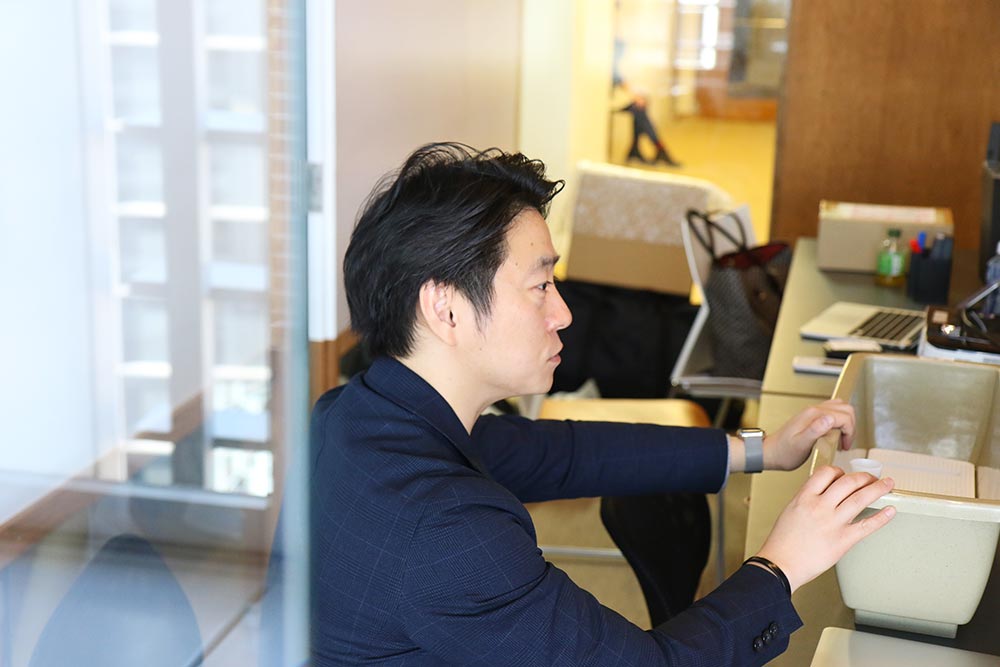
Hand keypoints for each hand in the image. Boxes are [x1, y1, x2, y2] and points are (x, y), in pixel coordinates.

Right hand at [755, 466, 895, 592]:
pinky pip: (866, 525)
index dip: (839, 471)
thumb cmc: (782, 542)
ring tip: (887, 485)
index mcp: (804, 497)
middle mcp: (820, 506)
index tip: (845, 475)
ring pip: (860, 498)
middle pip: (848, 482)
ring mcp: (833, 522)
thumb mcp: (790, 511)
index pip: (826, 473)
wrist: (781, 564)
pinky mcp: (843, 540)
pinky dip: (881, 517)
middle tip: (872, 478)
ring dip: (878, 489)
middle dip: (864, 477)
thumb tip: (824, 495)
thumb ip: (807, 500)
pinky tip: (889, 511)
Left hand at [764, 399, 854, 470]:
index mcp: (814, 415)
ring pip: (841, 408)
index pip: (844, 416)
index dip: (850, 432)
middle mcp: (814, 410)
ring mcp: (813, 412)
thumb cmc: (784, 452)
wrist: (771, 452)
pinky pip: (833, 413)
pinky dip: (840, 422)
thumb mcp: (801, 445)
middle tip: (845, 442)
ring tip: (842, 439)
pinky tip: (834, 435)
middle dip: (851, 426)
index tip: (845, 445)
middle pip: (845, 408)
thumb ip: (815, 430)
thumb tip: (830, 418)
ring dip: (847, 422)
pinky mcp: (812, 417)